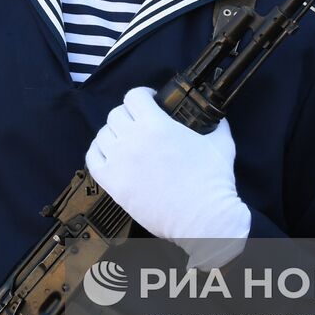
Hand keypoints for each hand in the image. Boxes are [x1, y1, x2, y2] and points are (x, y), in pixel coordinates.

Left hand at [86, 88, 250, 268]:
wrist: (202, 219)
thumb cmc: (212, 182)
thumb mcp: (221, 144)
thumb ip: (216, 125)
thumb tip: (217, 118)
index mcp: (156, 125)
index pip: (134, 96)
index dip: (143, 95)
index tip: (149, 101)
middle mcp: (132, 139)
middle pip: (116, 114)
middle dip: (129, 114)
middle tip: (140, 123)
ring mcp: (119, 162)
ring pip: (102, 134)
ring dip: (113, 133)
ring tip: (125, 140)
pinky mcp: (112, 183)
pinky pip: (93, 159)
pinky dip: (99, 152)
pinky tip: (111, 155)